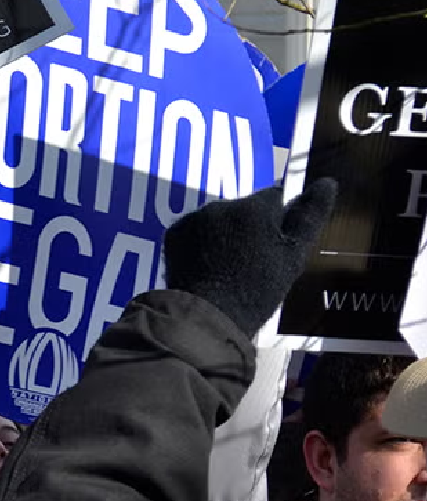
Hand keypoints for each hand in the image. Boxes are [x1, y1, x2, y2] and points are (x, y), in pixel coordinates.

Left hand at [162, 179, 337, 336]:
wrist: (207, 317)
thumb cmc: (258, 291)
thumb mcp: (293, 257)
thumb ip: (310, 216)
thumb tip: (327, 183)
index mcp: (255, 207)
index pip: (275, 197)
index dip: (279, 219)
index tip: (277, 243)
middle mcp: (221, 205)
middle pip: (245, 207)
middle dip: (251, 226)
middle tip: (254, 261)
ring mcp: (194, 218)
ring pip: (219, 218)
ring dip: (226, 233)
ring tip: (229, 266)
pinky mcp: (173, 233)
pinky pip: (195, 229)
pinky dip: (202, 241)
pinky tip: (208, 266)